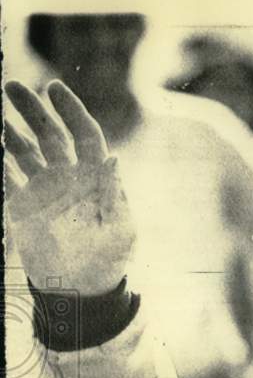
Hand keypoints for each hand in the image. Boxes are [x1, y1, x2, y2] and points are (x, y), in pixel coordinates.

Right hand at [4, 80, 134, 295]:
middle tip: (11, 86)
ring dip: (8, 131)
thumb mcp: (117, 231)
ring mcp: (44, 191)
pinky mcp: (23, 207)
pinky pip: (5, 178)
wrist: (80, 292)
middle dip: (32, 110)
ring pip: (25, 151)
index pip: (85, 135)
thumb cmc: (108, 263)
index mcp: (95, 179)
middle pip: (50, 135)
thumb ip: (112, 195)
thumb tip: (114, 158)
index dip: (72, 111)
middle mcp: (69, 178)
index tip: (55, 88)